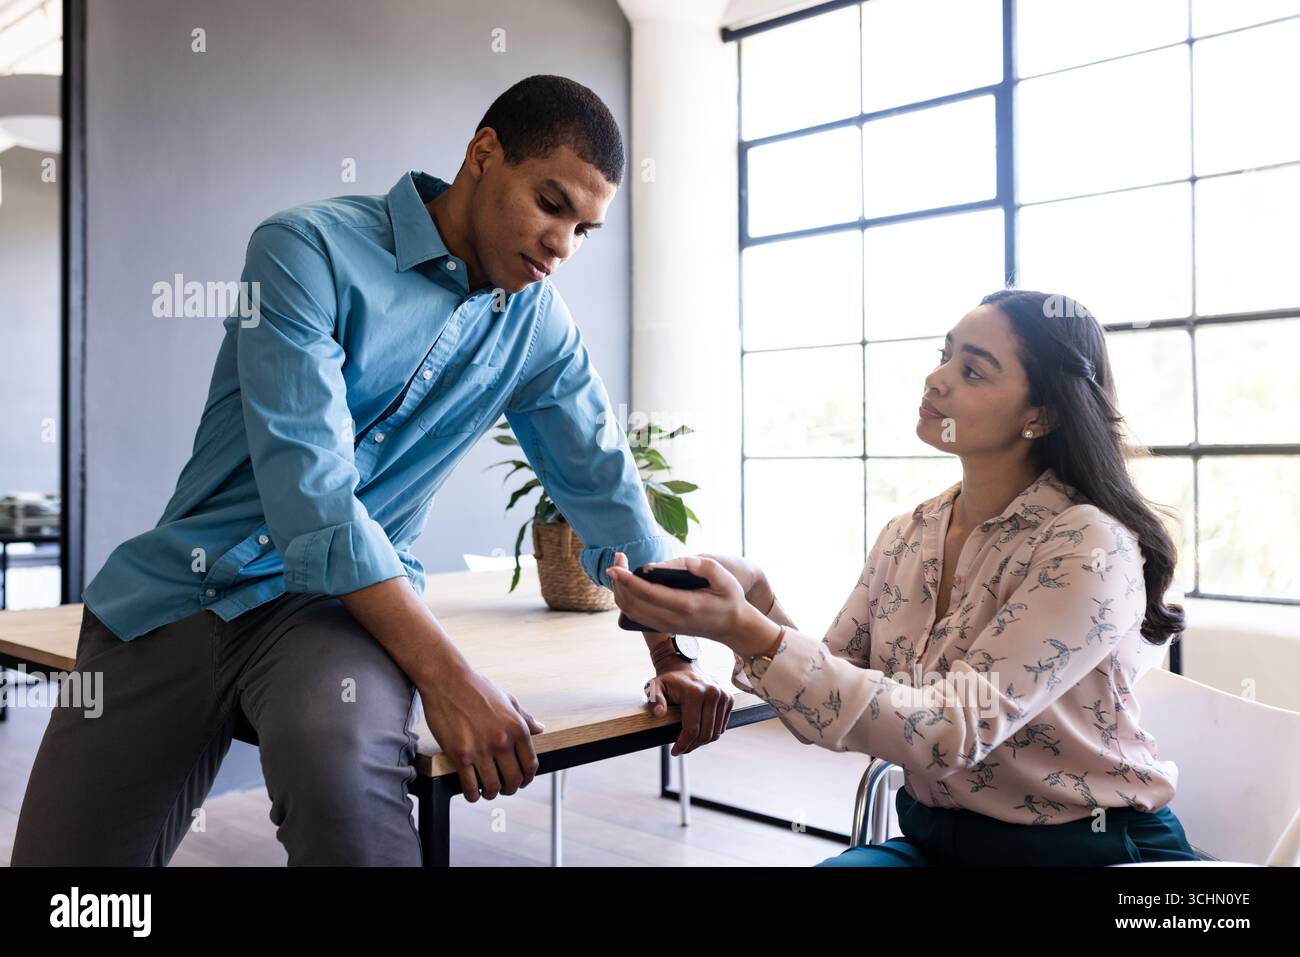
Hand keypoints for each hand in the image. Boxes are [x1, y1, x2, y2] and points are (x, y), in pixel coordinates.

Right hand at [420, 667, 544, 802]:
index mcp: (517, 728)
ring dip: (491, 793)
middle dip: (510, 788)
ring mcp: (481, 749)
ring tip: (487, 791)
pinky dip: (473, 794)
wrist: (448, 680)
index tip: (521, 781)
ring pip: (492, 787)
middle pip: (513, 780)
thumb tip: (540, 729)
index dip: (527, 778)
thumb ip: (524, 718)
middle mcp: (502, 741)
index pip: (530, 765)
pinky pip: (470, 786)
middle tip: (504, 788)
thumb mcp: (508, 700)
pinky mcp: (460, 755)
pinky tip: (472, 792)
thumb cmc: (477, 688)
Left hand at [609, 552, 778, 656]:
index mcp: (685, 606)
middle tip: (617, 558)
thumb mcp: (726, 580)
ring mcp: (665, 625)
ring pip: (631, 610)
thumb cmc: (730, 600)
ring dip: (620, 589)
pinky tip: (626, 583)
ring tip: (620, 567)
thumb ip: (705, 567)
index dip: (627, 580)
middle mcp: (671, 619)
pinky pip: (636, 614)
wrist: (733, 627)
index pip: (648, 594)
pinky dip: (626, 598)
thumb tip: (683, 561)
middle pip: (633, 602)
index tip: (615, 566)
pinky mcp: (662, 626)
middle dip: (619, 581)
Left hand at [645, 663, 734, 755]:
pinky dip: (711, 733)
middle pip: (705, 734)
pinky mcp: (729, 699)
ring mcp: (723, 696)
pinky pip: (722, 726)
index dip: (683, 744)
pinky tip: (699, 732)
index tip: (675, 751)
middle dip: (692, 746)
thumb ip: (655, 700)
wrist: (684, 667)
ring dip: (702, 742)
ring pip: (715, 733)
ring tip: (689, 743)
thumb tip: (659, 713)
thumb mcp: (655, 687)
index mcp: (695, 692)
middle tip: (682, 750)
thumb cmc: (669, 681)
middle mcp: (713, 693)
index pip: (692, 729)